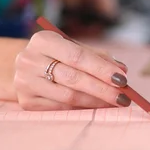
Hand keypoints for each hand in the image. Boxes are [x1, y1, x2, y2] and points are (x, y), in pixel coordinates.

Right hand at [14, 30, 129, 110]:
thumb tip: (121, 69)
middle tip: (123, 96)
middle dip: (102, 88)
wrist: (26, 65)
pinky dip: (80, 108)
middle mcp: (29, 60)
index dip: (101, 68)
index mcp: (42, 40)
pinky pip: (60, 108)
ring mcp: (25, 82)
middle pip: (73, 78)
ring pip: (67, 96)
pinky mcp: (26, 102)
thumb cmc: (55, 54)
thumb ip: (96, 56)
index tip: (122, 78)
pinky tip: (94, 106)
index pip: (77, 56)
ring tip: (113, 102)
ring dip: (94, 101)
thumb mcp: (71, 47)